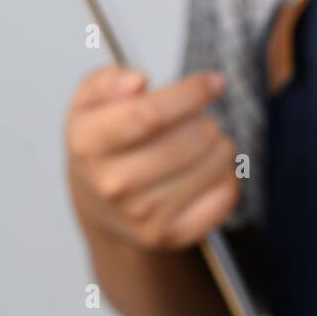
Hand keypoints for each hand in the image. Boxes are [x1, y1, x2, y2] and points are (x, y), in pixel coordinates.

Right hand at [65, 67, 239, 249]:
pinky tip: (207, 172)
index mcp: (89, 144)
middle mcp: (112, 183)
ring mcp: (142, 215)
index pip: (150, 114)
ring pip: (216, 162)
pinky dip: (227, 177)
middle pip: (192, 137)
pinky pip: (225, 195)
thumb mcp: (89, 103)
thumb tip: (136, 82)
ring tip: (200, 145)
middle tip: (197, 121)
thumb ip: (108, 80)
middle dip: (206, 119)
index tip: (214, 82)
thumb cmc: (104, 144)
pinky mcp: (170, 235)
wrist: (101, 208)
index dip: (191, 92)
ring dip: (219, 145)